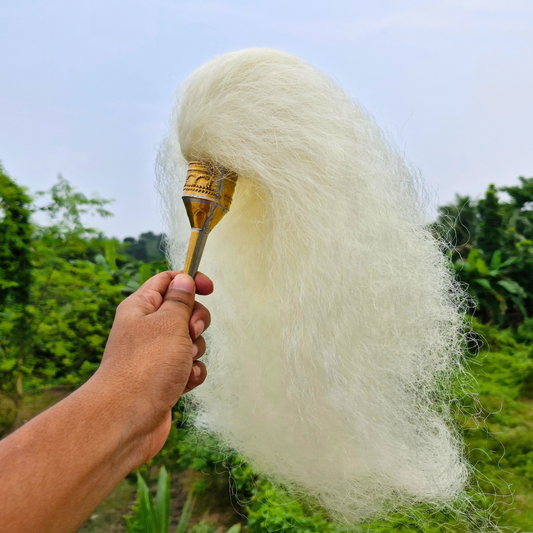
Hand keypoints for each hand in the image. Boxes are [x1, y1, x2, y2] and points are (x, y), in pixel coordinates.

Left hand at [92, 271, 212, 464]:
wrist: (128, 418)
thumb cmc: (147, 365)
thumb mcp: (169, 322)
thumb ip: (181, 299)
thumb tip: (184, 279)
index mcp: (141, 307)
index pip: (167, 281)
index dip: (189, 280)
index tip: (210, 288)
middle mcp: (147, 329)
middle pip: (183, 311)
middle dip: (196, 321)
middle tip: (190, 332)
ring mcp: (156, 354)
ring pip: (190, 341)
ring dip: (195, 350)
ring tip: (182, 363)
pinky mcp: (164, 377)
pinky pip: (189, 366)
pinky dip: (191, 372)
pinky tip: (184, 382)